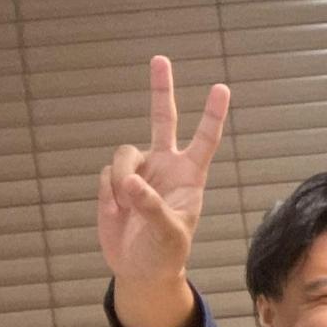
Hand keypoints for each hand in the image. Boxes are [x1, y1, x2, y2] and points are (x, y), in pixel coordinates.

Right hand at [96, 56, 230, 284]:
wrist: (141, 267)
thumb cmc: (166, 252)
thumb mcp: (167, 234)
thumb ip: (151, 206)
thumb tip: (131, 181)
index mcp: (190, 175)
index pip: (205, 139)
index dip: (212, 114)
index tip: (221, 88)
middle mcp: (166, 165)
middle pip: (162, 119)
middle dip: (161, 89)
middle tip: (160, 58)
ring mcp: (139, 171)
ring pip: (123, 154)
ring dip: (121, 179)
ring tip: (127, 206)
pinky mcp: (114, 181)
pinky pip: (105, 175)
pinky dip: (108, 194)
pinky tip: (117, 212)